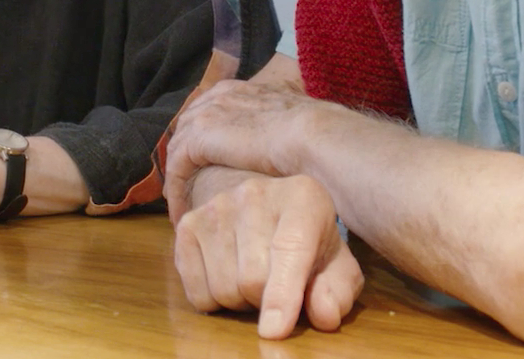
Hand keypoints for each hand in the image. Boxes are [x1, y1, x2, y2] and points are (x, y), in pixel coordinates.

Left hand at [164, 79, 330, 214]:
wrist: (319, 140)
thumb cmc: (322, 140)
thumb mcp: (302, 127)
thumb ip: (289, 131)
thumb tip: (298, 147)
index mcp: (246, 90)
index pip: (214, 111)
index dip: (208, 139)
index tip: (209, 165)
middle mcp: (222, 96)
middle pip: (189, 126)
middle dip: (186, 157)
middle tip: (188, 189)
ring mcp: (208, 114)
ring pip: (179, 149)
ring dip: (179, 180)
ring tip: (183, 209)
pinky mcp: (199, 138)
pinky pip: (176, 168)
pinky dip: (176, 193)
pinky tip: (181, 217)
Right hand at [173, 173, 363, 338]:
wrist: (266, 207)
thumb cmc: (308, 242)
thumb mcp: (335, 264)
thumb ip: (336, 290)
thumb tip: (324, 315)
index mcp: (303, 198)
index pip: (290, 249)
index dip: (283, 294)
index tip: (275, 330)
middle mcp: (254, 193)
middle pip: (252, 279)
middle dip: (266, 301)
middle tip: (277, 289)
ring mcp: (216, 206)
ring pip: (223, 288)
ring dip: (241, 301)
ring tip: (254, 281)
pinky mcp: (187, 225)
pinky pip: (196, 291)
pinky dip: (214, 300)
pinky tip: (229, 277)